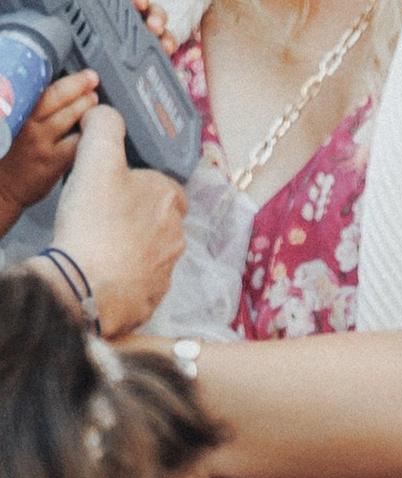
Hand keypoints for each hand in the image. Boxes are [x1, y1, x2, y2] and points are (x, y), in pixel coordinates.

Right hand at [0, 71, 97, 227]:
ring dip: (86, 108)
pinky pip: (76, 146)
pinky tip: (95, 134)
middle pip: (58, 98)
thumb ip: (32, 106)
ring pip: (68, 119)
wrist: (1, 187)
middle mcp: (26, 122)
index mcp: (16, 107)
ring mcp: (40, 143)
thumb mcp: (14, 121)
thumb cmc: (8, 153)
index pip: (44, 86)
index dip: (68, 80)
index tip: (83, 75)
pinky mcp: (52, 163)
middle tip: (93, 81)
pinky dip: (88, 138)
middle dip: (80, 86)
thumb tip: (60, 92)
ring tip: (95, 101)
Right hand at [47, 108, 186, 337]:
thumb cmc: (95, 222)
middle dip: (139, 213)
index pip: (166, 183)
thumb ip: (106, 124)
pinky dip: (127, 272)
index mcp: (169, 199)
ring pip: (153, 249)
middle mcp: (176, 237)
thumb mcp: (97, 154)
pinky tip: (106, 267)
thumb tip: (107, 115)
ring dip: (134, 243)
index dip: (142, 180)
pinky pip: (142, 280)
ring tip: (104, 239)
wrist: (87, 286)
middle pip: (161, 218)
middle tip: (107, 210)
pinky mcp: (152, 299)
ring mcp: (166, 272)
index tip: (120, 183)